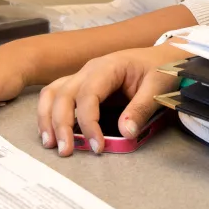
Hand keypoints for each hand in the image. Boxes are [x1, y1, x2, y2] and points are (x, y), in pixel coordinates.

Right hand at [37, 45, 183, 156]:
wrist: (161, 57)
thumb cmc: (158, 69)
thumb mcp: (157, 87)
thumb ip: (141, 109)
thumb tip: (125, 133)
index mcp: (108, 67)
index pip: (88, 95)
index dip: (89, 123)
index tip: (97, 146)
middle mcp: (89, 70)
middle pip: (63, 95)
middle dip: (61, 124)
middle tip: (66, 151)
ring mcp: (82, 76)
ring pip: (53, 93)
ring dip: (47, 118)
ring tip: (50, 143)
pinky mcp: (81, 86)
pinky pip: (56, 96)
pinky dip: (49, 114)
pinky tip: (51, 132)